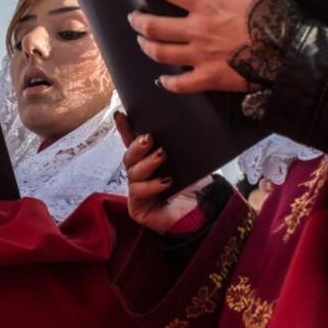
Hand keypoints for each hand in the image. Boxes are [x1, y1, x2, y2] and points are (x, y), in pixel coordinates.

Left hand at [112, 0, 300, 93]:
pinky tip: (163, 80)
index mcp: (207, 4)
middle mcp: (197, 30)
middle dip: (138, 22)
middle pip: (152, 26)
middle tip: (135, 18)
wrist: (293, 55)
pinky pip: (180, 85)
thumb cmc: (279, 16)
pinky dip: (167, 83)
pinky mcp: (210, 78)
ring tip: (143, 43)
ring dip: (147, 47)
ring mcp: (201, 56)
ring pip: (160, 54)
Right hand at [114, 112, 205, 232]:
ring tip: (162, 156)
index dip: (125, 129)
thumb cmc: (197, 187)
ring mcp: (137, 191)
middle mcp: (141, 174)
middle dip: (137, 146)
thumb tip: (179, 125)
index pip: (134, 142)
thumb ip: (179, 146)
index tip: (120, 114)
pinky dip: (151, 185)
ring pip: (133, 172)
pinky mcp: (137, 207)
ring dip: (147, 163)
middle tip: (149, 138)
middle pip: (130, 156)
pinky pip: (138, 191)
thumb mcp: (189, 161)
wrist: (206, 213)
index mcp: (150, 160)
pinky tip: (165, 182)